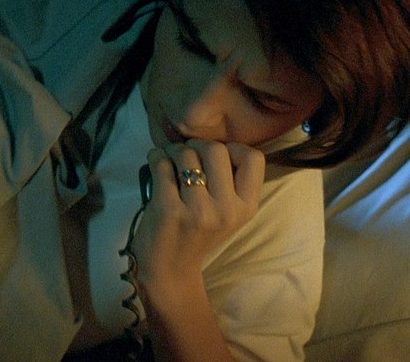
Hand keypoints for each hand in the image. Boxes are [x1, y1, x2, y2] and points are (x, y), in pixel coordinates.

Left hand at [131, 139, 264, 288]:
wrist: (170, 270)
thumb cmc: (198, 233)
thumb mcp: (229, 212)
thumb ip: (232, 180)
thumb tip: (214, 139)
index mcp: (246, 207)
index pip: (253, 157)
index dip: (232, 149)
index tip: (215, 159)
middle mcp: (226, 210)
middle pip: (215, 149)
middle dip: (196, 145)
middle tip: (186, 155)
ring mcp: (197, 210)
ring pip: (186, 154)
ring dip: (173, 151)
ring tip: (170, 162)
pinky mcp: (168, 210)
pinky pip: (161, 164)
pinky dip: (156, 157)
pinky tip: (156, 164)